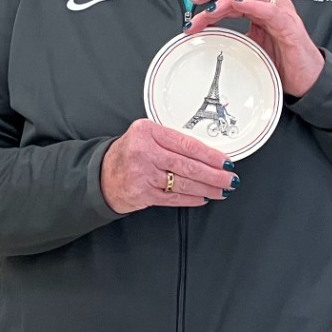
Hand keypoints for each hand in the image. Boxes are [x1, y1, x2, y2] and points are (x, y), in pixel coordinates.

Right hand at [100, 119, 235, 214]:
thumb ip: (170, 140)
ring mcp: (143, 174)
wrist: (102, 175)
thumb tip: (207, 153)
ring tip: (221, 190)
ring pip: (183, 183)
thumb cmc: (128, 154)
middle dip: (214, 175)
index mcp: (147, 132)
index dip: (210, 155)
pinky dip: (191, 198)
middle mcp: (144, 152)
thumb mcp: (145, 136)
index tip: (225, 161)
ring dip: (207, 188)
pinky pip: (173, 197)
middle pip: (188, 165)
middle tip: (229, 179)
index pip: (186, 144)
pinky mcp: (143, 193)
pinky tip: (203, 197)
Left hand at [183, 0, 325, 97]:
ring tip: (211, 9)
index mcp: (258, 6)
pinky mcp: (289, 25)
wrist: (307, 79)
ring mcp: (280, 11)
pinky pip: (270, 10)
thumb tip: (204, 34)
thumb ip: (231, 34)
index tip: (192, 6)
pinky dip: (253, 4)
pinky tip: (238, 4)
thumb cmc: (281, 61)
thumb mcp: (249, 45)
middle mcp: (269, 3)